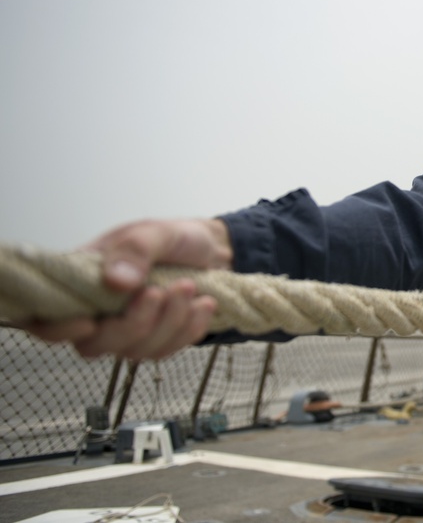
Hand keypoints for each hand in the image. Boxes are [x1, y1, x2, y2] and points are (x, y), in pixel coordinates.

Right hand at [17, 218, 230, 360]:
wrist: (214, 250)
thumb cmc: (176, 238)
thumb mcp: (157, 233)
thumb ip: (135, 250)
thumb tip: (115, 280)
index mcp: (84, 280)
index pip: (46, 317)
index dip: (58, 328)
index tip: (89, 322)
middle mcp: (99, 310)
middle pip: (95, 344)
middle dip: (135, 323)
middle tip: (162, 291)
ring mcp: (126, 328)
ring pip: (135, 351)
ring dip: (169, 322)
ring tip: (190, 287)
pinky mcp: (156, 340)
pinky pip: (165, 351)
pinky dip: (188, 330)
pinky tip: (203, 304)